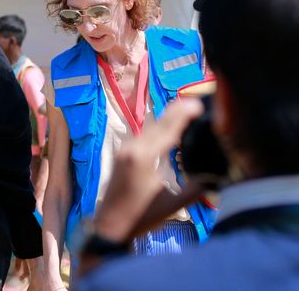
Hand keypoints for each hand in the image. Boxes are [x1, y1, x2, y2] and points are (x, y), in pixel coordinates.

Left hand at [93, 99, 204, 242]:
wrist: (110, 225)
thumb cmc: (142, 217)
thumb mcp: (174, 204)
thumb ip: (197, 187)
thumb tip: (218, 174)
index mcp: (143, 157)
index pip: (167, 129)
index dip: (183, 114)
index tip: (198, 104)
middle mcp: (132, 148)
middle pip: (158, 123)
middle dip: (177, 112)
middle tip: (197, 104)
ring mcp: (124, 149)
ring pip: (149, 127)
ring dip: (168, 119)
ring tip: (188, 114)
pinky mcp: (121, 153)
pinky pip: (143, 135)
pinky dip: (158, 129)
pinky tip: (170, 130)